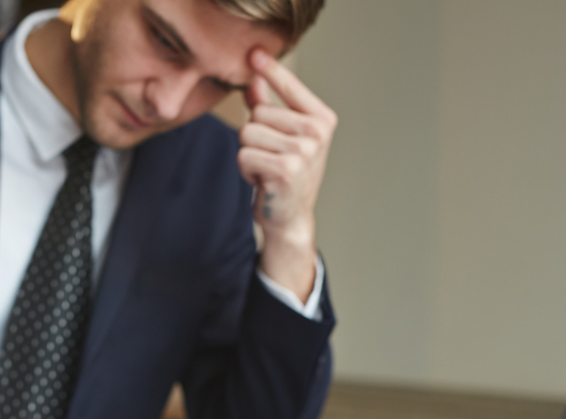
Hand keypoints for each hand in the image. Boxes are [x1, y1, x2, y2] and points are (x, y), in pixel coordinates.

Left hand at [238, 48, 337, 301]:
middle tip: (272, 158)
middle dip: (255, 136)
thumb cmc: (285, 174)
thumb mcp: (282, 137)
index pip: (290, 86)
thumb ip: (268, 107)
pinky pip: (244, 155)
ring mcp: (303, 151)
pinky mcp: (284, 169)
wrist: (290, 218)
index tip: (255, 53)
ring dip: (249, 154)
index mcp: (321, 119)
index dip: (271, 70)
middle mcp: (316, 132)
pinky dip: (246, 170)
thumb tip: (253, 79)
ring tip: (268, 169)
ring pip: (247, 133)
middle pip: (258, 113)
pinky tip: (264, 181)